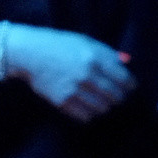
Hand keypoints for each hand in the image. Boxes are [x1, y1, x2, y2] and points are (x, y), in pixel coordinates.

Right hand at [0, 22, 135, 121]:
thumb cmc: (57, 44)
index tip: (128, 87)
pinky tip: (86, 106)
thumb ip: (106, 53)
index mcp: (94, 58)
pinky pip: (85, 115)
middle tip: (114, 95)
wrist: (28, 53)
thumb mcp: (84, 42)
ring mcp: (74, 89)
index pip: (124, 79)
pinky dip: (90, 113)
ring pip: (102, 108)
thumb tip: (126, 64)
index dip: (130, 86)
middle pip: (115, 96)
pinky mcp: (62, 101)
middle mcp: (87, 75)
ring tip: (100, 101)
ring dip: (104, 106)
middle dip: (118, 97)